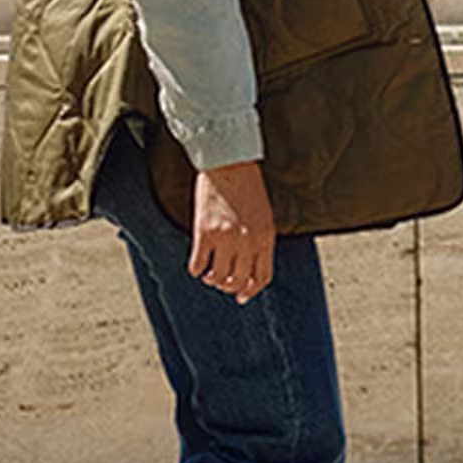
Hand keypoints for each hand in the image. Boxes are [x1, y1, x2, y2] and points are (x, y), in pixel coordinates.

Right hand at [189, 159, 275, 303]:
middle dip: (229, 288)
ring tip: (209, 275)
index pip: (262, 277)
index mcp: (266, 238)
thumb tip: (249, 269)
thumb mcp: (263, 216)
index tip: (242, 297)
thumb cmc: (247, 188)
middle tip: (221, 283)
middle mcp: (247, 241)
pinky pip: (197, 265)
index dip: (252, 291)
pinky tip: (198, 266)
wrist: (229, 164)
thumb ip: (260, 241)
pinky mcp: (204, 232)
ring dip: (212, 281)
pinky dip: (196, 271)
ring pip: (217, 277)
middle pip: (238, 281)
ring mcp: (225, 238)